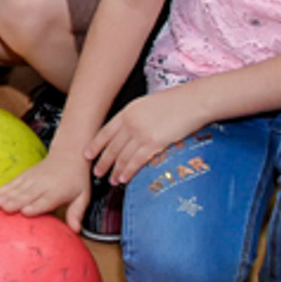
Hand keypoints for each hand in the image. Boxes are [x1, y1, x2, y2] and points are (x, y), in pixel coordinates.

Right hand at [0, 147, 91, 228]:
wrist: (69, 154)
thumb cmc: (76, 179)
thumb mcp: (83, 196)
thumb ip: (77, 212)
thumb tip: (76, 230)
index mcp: (57, 191)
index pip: (45, 200)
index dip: (35, 206)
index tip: (25, 212)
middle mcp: (42, 184)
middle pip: (27, 195)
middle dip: (15, 201)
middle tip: (4, 208)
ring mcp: (32, 179)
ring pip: (16, 189)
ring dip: (4, 196)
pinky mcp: (24, 175)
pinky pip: (11, 184)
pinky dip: (0, 190)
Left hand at [85, 88, 207, 185]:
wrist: (193, 101)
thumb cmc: (175, 102)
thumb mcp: (147, 104)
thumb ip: (135, 117)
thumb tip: (128, 131)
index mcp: (128, 111)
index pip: (106, 131)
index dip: (96, 145)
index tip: (88, 154)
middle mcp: (131, 122)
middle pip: (112, 147)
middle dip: (103, 162)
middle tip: (97, 173)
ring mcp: (142, 133)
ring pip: (123, 156)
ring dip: (116, 170)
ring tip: (111, 180)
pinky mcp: (155, 143)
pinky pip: (137, 161)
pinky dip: (128, 172)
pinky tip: (124, 179)